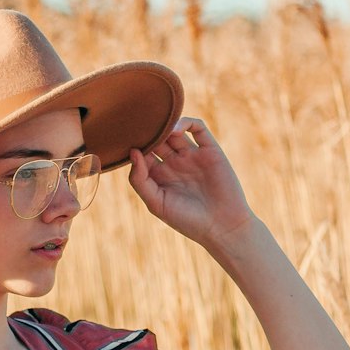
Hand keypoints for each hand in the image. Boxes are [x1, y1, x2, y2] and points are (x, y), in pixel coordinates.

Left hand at [128, 117, 256, 248]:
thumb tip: (133, 152)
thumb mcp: (156, 203)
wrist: (222, 226)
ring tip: (157, 127)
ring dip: (165, 125)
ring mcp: (192, 155)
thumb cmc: (187, 220)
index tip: (126, 142)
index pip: (142, 153)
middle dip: (148, 132)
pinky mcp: (210, 150)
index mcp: (160, 176)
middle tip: (140, 126)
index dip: (135, 146)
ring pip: (175, 130)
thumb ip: (140, 180)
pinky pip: (198, 128)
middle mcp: (175, 164)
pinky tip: (175, 130)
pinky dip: (186, 123)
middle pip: (157, 139)